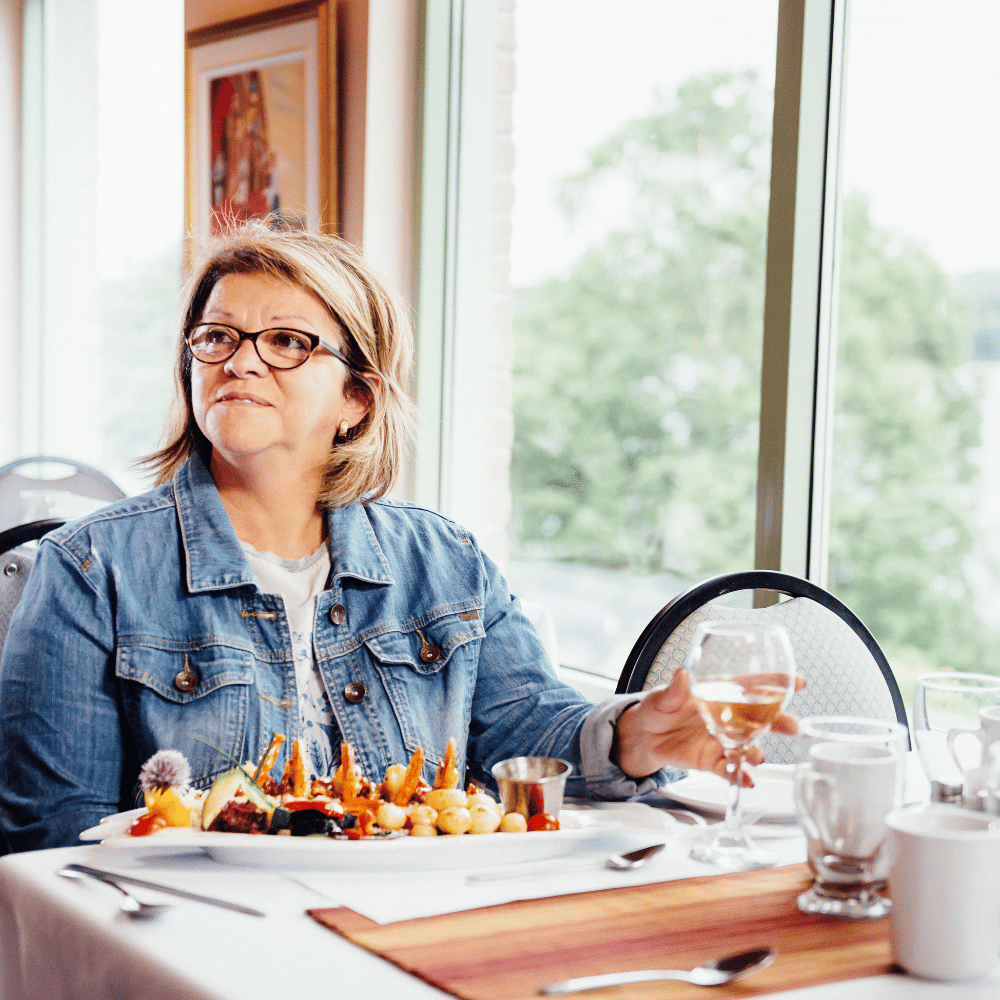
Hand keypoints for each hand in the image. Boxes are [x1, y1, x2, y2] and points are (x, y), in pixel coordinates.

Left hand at [611, 668, 805, 781]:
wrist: (644, 737)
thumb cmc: (657, 708)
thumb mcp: (662, 696)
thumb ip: (674, 689)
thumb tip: (681, 675)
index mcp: (719, 692)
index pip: (751, 684)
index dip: (775, 682)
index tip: (798, 681)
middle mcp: (728, 715)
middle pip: (760, 716)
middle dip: (780, 720)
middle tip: (794, 726)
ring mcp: (723, 738)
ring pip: (748, 745)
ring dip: (756, 751)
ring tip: (758, 757)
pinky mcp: (712, 759)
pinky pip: (730, 768)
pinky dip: (738, 774)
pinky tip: (745, 779)